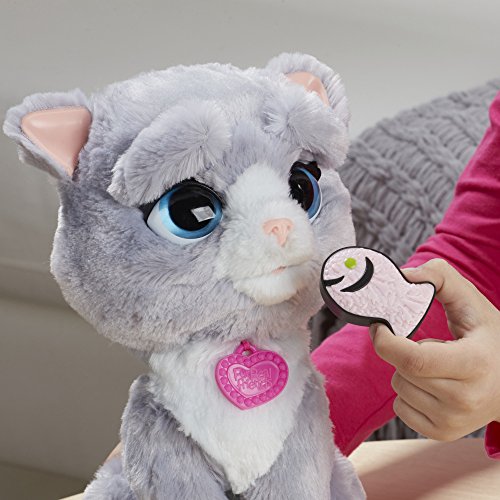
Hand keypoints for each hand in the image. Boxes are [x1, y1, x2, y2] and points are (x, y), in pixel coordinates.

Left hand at [370, 258, 499, 440]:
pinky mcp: (442, 432)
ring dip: (405, 372)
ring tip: (436, 366)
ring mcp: (454, 421)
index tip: (380, 326)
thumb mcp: (471, 301)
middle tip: (425, 344)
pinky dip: (407, 392)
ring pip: (398, 389)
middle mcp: (465, 398)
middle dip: (401, 352)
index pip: (412, 359)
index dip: (385, 341)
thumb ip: (439, 277)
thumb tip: (403, 276)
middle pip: (401, 372)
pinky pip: (400, 408)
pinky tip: (432, 385)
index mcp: (474, 363)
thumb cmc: (489, 339)